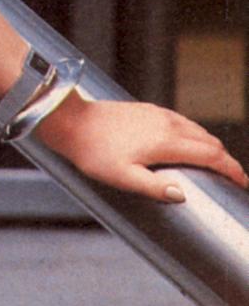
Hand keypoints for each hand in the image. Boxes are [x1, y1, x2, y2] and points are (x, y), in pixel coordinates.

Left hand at [36, 91, 248, 202]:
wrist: (73, 122)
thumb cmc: (94, 153)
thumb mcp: (121, 177)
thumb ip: (153, 187)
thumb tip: (182, 195)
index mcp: (167, 142)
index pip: (211, 155)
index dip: (231, 169)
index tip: (242, 182)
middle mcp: (169, 124)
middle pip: (210, 142)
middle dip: (226, 160)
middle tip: (232, 177)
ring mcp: (160, 114)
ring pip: (198, 130)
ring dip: (212, 147)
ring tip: (216, 164)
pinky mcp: (150, 110)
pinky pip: (183, 122)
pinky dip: (196, 135)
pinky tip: (189, 144)